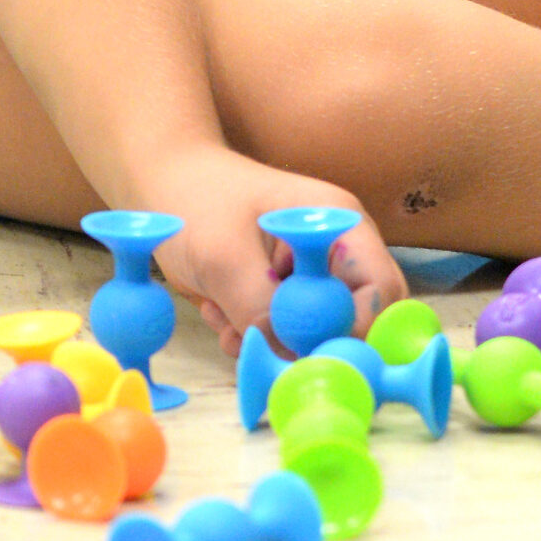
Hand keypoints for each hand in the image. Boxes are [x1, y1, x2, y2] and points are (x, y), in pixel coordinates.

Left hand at [137, 144, 404, 359]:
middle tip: (252, 337)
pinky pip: (282, 339)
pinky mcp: (281, 299)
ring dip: (267, 340)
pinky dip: (250, 337)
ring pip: (311, 338)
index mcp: (340, 225)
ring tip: (221, 310)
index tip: (309, 348)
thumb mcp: (221, 251)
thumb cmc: (193, 199)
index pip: (381, 289)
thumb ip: (258, 303)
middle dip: (303, 340)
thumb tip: (288, 355)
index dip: (358, 327)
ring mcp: (309, 279)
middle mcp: (334, 255)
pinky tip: (215, 310)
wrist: (159, 186)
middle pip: (352, 323)